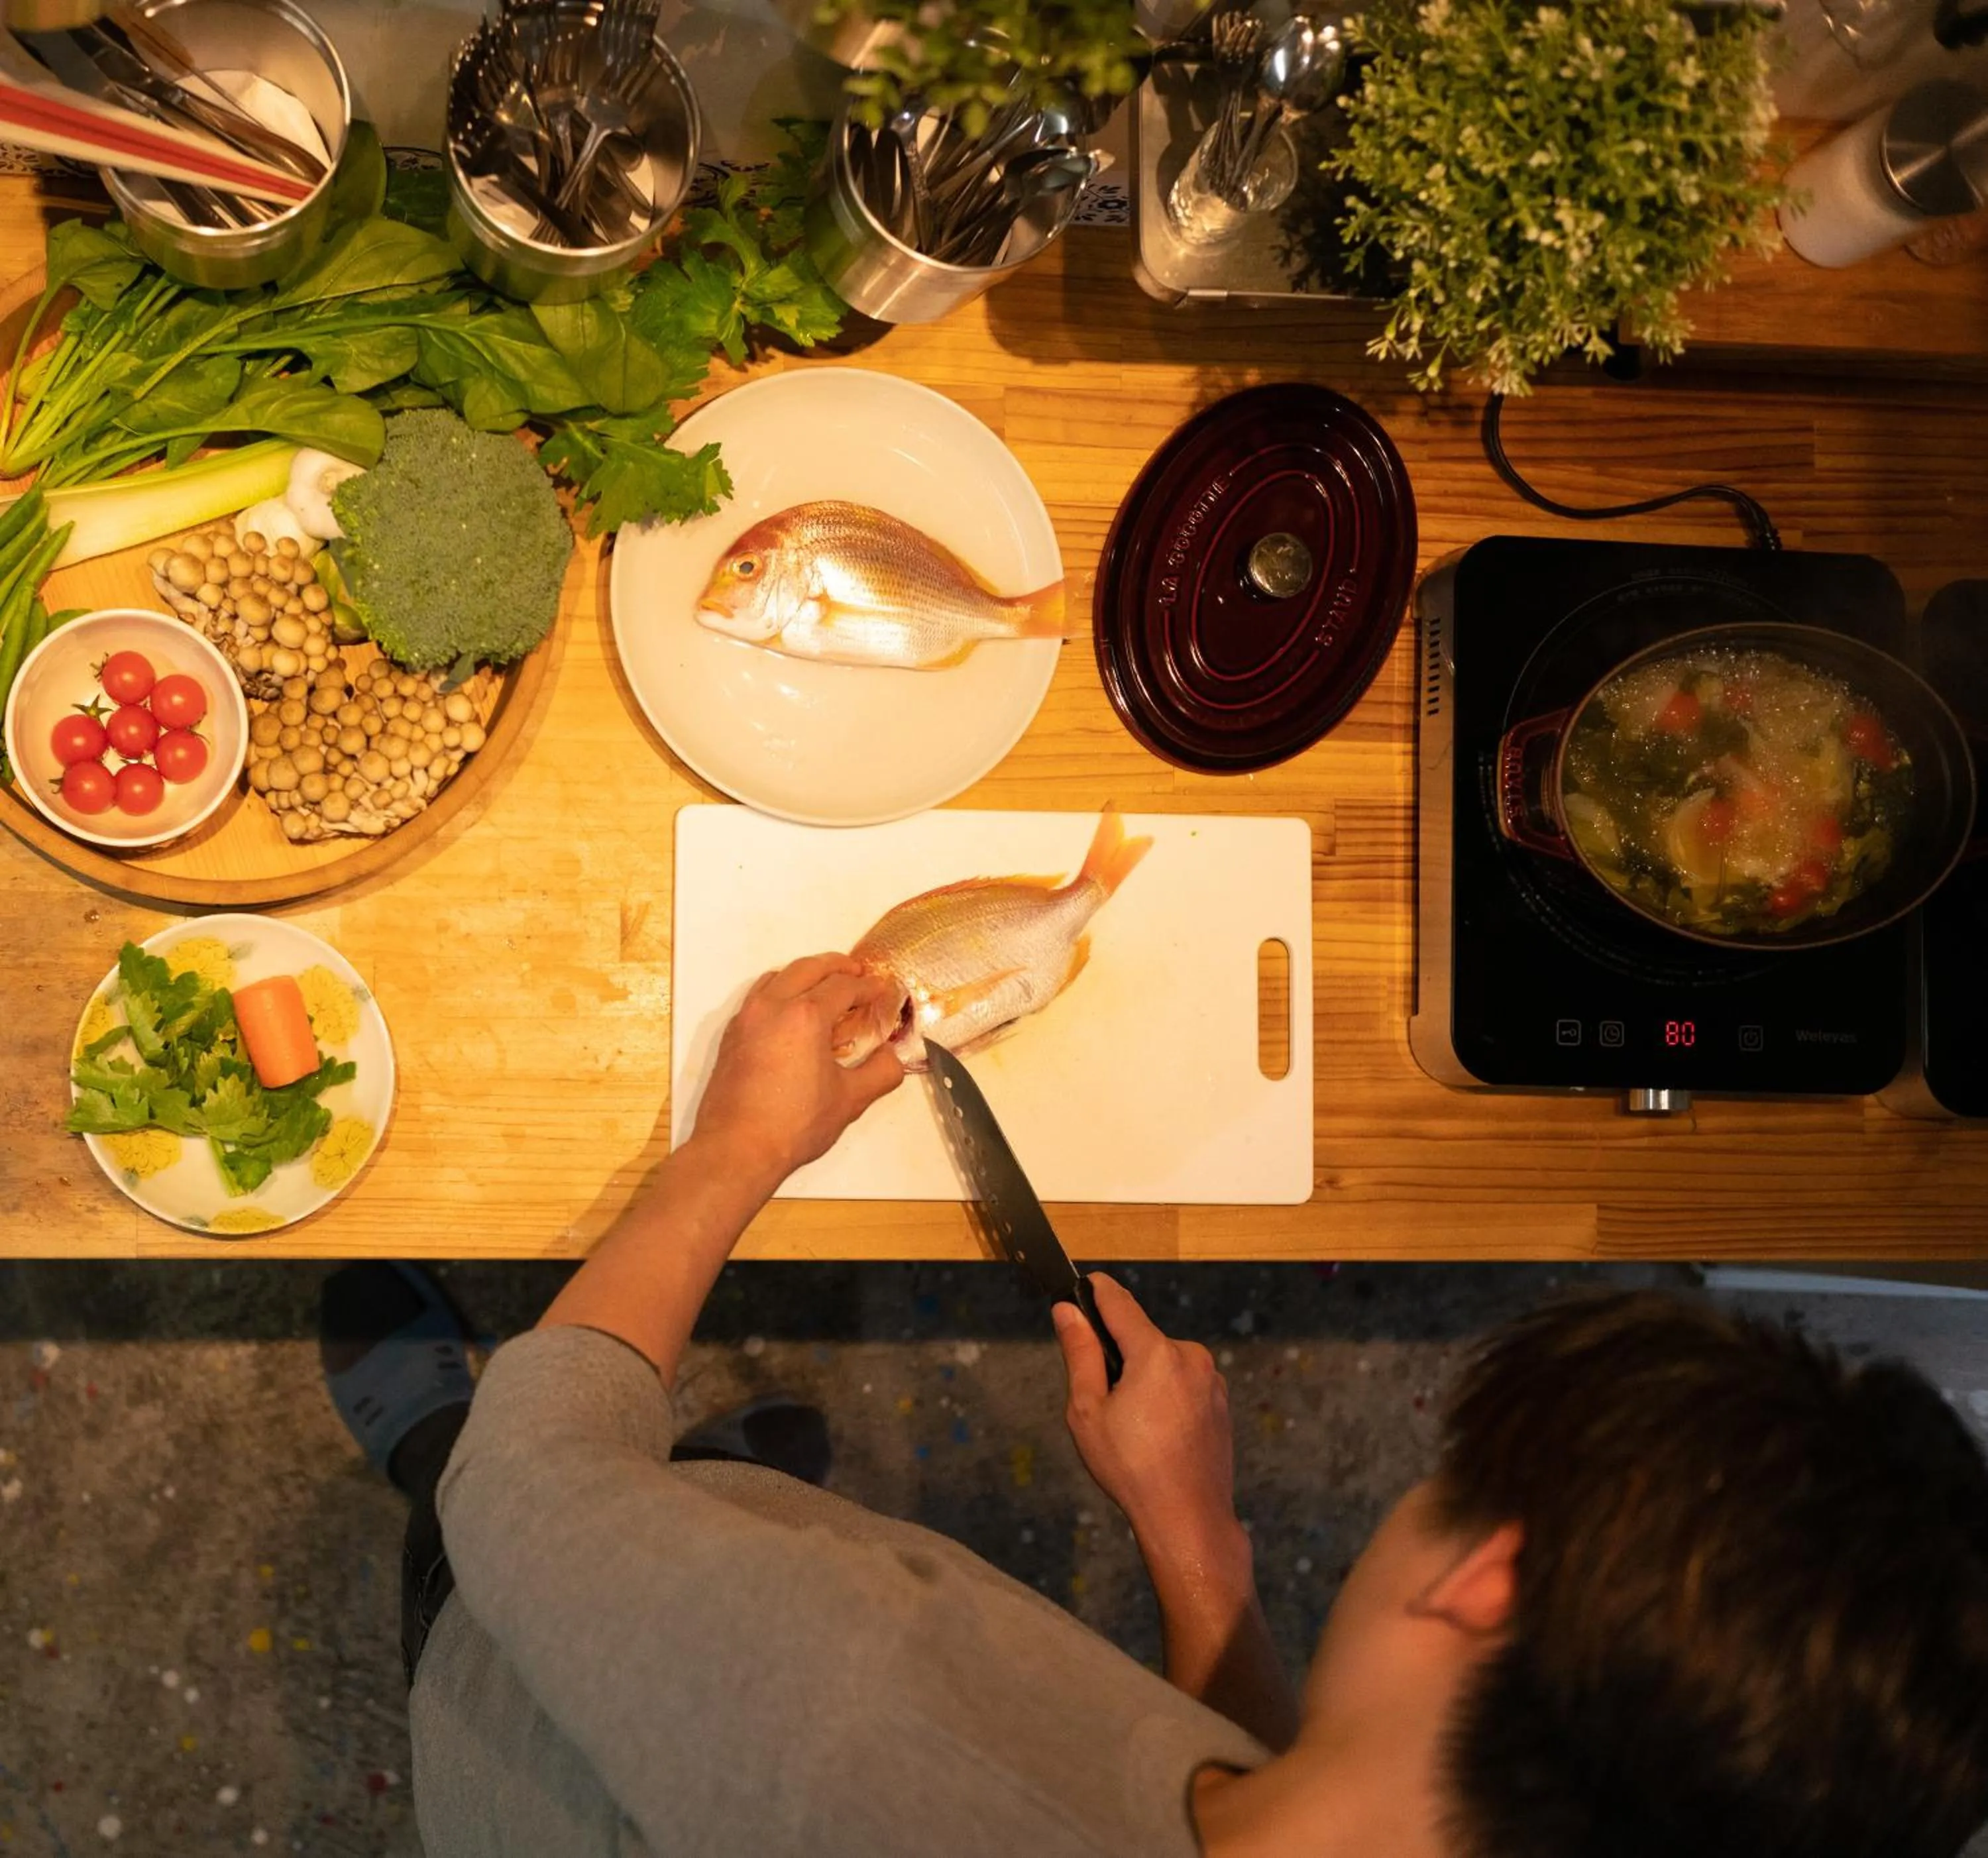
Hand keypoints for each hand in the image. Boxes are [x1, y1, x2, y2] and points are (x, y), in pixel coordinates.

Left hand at [691, 955, 903, 1189]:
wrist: (736, 1149)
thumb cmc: (795, 1124)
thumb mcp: (850, 1101)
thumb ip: (881, 1073)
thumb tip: (894, 1057)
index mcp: (805, 1016)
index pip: (844, 986)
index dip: (868, 986)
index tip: (882, 990)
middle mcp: (773, 1006)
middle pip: (808, 968)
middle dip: (836, 966)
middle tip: (856, 972)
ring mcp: (747, 1018)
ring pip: (778, 977)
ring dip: (805, 974)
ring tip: (824, 986)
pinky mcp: (731, 1035)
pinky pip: (759, 996)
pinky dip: (780, 990)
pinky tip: (791, 1012)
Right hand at [1055, 1274, 1247, 1584]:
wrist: (1189, 1517)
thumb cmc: (1131, 1467)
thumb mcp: (1088, 1411)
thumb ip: (1080, 1354)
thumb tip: (1068, 1311)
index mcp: (1156, 1353)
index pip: (1119, 1303)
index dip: (1096, 1291)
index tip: (1080, 1285)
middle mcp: (1190, 1356)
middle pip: (1142, 1337)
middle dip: (1120, 1354)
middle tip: (1101, 1398)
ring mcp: (1211, 1379)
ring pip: (1164, 1362)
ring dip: (1145, 1377)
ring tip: (1132, 1426)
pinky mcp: (1221, 1401)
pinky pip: (1184, 1383)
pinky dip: (1167, 1395)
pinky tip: (1158, 1434)